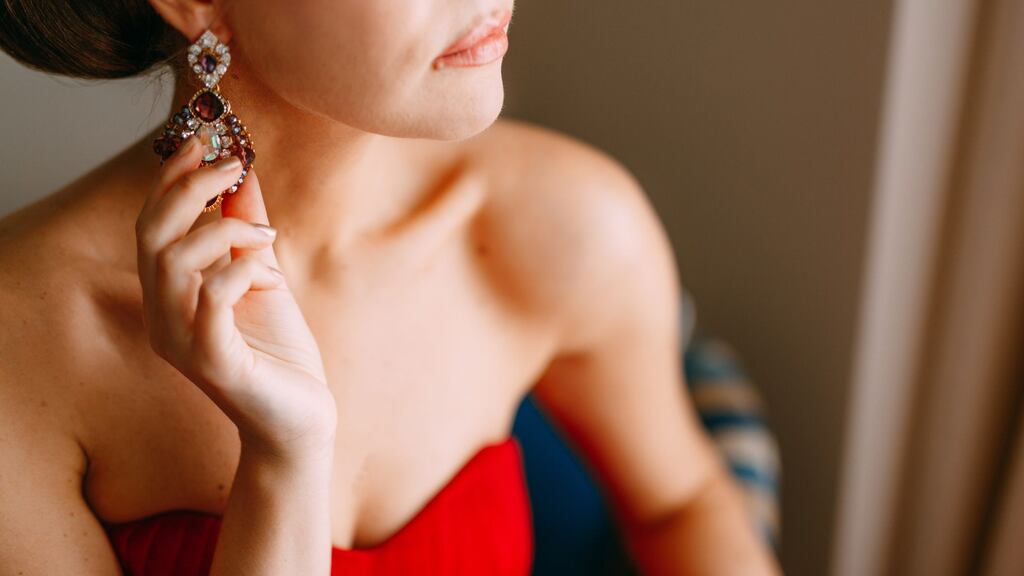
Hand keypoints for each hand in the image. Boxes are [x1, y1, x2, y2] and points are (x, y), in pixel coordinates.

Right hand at [135, 137, 336, 462]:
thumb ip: (247, 231)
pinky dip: (239, 271)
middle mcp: (163, 317)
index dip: (169, 180)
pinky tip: (269, 272)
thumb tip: (244, 176)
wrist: (301, 419)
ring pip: (172, 262)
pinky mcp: (212, 361)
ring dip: (222, 230)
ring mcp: (182, 341)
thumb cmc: (279, 354)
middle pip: (151, 236)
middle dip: (188, 189)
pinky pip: (210, 300)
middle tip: (231, 165)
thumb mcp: (264, 278)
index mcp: (170, 296)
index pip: (152, 226)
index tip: (197, 141)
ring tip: (266, 234)